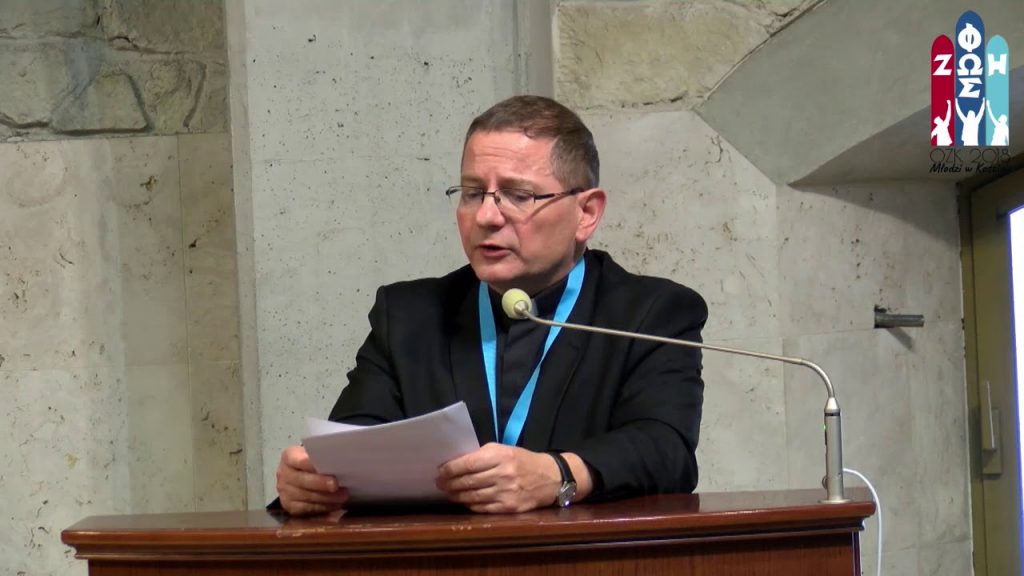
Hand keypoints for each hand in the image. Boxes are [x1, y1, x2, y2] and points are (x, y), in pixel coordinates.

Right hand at [276, 445, 348, 515]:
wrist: (299, 475)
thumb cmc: (312, 462)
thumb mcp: (314, 454)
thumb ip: (322, 456)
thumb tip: (340, 457)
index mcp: (288, 457)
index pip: (299, 460)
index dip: (312, 464)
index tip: (328, 465)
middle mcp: (284, 475)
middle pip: (302, 480)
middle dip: (320, 483)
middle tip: (336, 485)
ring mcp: (285, 492)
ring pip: (307, 496)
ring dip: (327, 497)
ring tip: (343, 495)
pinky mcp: (290, 506)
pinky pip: (308, 509)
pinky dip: (324, 507)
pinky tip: (336, 503)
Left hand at [436, 443, 559, 512]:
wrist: (550, 478)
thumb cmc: (523, 461)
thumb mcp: (504, 450)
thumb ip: (482, 456)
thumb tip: (456, 464)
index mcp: (501, 456)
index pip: (468, 464)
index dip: (451, 469)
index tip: (440, 471)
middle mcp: (503, 474)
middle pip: (468, 481)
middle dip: (450, 483)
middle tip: (439, 483)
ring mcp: (506, 492)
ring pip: (473, 496)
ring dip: (457, 495)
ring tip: (449, 493)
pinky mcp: (509, 507)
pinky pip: (483, 508)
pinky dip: (471, 505)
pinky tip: (465, 501)